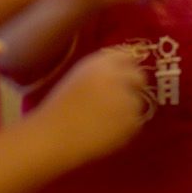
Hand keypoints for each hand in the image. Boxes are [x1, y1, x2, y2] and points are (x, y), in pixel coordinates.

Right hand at [38, 48, 145, 167]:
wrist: (52, 136)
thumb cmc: (58, 108)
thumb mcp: (77, 77)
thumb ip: (101, 71)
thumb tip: (123, 71)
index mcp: (99, 64)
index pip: (126, 57)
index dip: (126, 68)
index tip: (123, 77)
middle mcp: (116, 78)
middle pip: (138, 77)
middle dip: (133, 86)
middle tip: (120, 100)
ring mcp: (125, 100)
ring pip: (137, 102)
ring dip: (127, 109)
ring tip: (104, 120)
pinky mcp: (130, 122)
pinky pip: (135, 122)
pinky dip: (125, 128)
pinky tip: (105, 131)